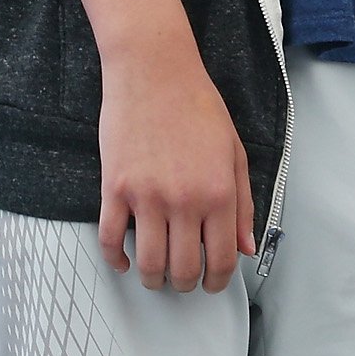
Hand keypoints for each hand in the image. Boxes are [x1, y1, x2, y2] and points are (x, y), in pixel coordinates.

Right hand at [96, 37, 252, 292]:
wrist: (154, 71)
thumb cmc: (198, 106)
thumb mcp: (233, 151)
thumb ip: (243, 203)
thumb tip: (244, 248)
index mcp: (219, 192)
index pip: (221, 259)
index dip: (217, 281)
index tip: (212, 284)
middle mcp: (185, 200)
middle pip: (183, 269)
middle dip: (185, 284)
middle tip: (184, 280)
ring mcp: (147, 196)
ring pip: (148, 264)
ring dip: (153, 278)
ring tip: (156, 274)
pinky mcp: (114, 188)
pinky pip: (110, 241)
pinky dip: (116, 260)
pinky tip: (125, 260)